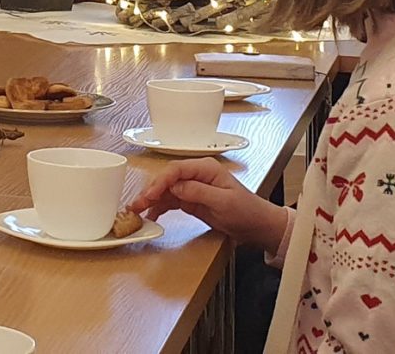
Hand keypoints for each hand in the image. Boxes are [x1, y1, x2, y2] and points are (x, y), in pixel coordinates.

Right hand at [129, 159, 289, 250]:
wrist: (257, 226)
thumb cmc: (246, 211)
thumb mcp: (223, 202)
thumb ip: (198, 192)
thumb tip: (175, 187)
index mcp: (206, 169)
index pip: (176, 170)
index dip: (160, 181)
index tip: (150, 195)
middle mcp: (197, 175)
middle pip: (167, 179)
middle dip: (151, 190)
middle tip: (137, 205)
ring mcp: (193, 188)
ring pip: (166, 190)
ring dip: (151, 200)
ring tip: (137, 210)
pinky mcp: (192, 201)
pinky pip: (171, 201)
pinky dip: (160, 207)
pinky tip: (151, 215)